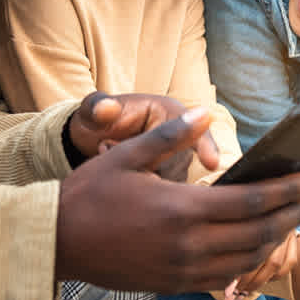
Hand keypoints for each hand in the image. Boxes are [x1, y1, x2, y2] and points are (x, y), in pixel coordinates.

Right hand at [55, 107, 299, 293]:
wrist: (56, 242)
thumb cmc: (88, 195)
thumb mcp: (127, 156)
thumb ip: (170, 136)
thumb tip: (205, 113)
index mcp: (181, 209)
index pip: (249, 202)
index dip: (285, 191)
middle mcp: (188, 245)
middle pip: (257, 233)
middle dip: (292, 215)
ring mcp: (181, 270)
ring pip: (245, 259)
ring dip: (276, 240)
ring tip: (293, 221)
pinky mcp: (172, 284)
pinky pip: (222, 277)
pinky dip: (247, 262)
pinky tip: (255, 248)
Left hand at [68, 91, 218, 182]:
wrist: (88, 139)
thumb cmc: (94, 119)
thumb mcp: (92, 111)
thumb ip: (97, 108)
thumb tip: (105, 109)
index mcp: (166, 111)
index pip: (194, 127)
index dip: (205, 145)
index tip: (212, 163)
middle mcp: (177, 133)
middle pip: (183, 160)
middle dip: (151, 165)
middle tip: (109, 148)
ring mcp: (173, 156)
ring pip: (174, 180)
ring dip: (145, 178)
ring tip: (112, 157)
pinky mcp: (166, 174)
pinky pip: (166, 191)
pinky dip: (145, 189)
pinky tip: (122, 177)